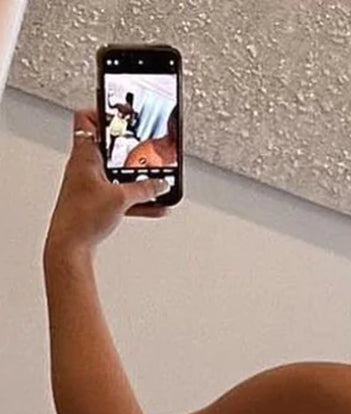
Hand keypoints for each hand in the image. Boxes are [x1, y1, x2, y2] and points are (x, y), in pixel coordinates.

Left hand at [45, 110, 168, 256]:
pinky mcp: (95, 202)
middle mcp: (84, 166)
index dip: (103, 111)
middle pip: (106, 145)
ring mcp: (89, 184)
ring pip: (116, 172)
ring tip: (154, 179)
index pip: (86, 118)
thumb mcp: (120, 198)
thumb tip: (160, 184)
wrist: (70, 245)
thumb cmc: (81, 217)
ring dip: (134, 174)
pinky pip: (120, 194)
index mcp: (84, 155)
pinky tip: (153, 205)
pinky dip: (135, 197)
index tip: (122, 113)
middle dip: (127, 146)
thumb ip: (144, 190)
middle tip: (143, 146)